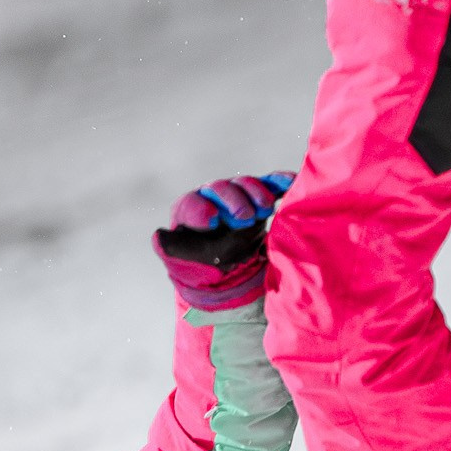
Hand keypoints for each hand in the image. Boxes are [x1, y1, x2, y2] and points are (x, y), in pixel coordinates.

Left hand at [152, 173, 294, 308]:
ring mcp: (237, 195)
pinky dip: (280, 182)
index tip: (214, 221)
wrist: (229, 268)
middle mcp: (212, 197)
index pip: (192, 203)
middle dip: (234, 201)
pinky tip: (291, 181)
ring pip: (245, 184)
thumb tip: (159, 236)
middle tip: (245, 217)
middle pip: (221, 189)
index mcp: (189, 210)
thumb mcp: (185, 260)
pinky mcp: (259, 198)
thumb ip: (172, 248)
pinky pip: (270, 185)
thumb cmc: (203, 264)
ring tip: (265, 209)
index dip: (202, 210)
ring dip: (256, 193)